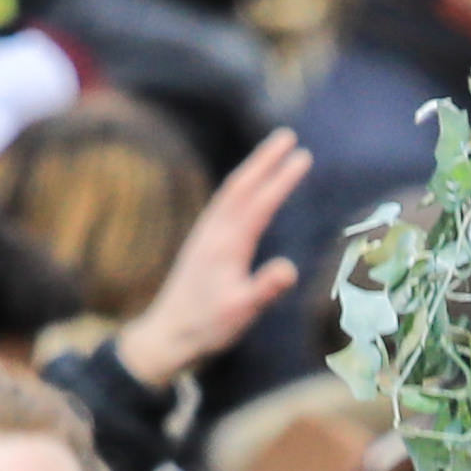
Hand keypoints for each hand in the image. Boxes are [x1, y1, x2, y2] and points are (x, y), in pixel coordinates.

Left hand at [110, 129, 312, 393]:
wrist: (166, 335)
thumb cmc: (206, 327)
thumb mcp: (240, 312)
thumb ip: (264, 289)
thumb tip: (289, 268)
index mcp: (227, 244)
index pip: (260, 203)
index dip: (282, 179)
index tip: (304, 155)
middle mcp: (214, 232)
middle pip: (241, 186)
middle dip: (264, 160)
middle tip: (287, 135)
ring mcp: (205, 236)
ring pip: (230, 192)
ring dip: (252, 170)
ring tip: (271, 153)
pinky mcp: (201, 244)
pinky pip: (223, 204)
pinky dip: (239, 188)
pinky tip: (244, 190)